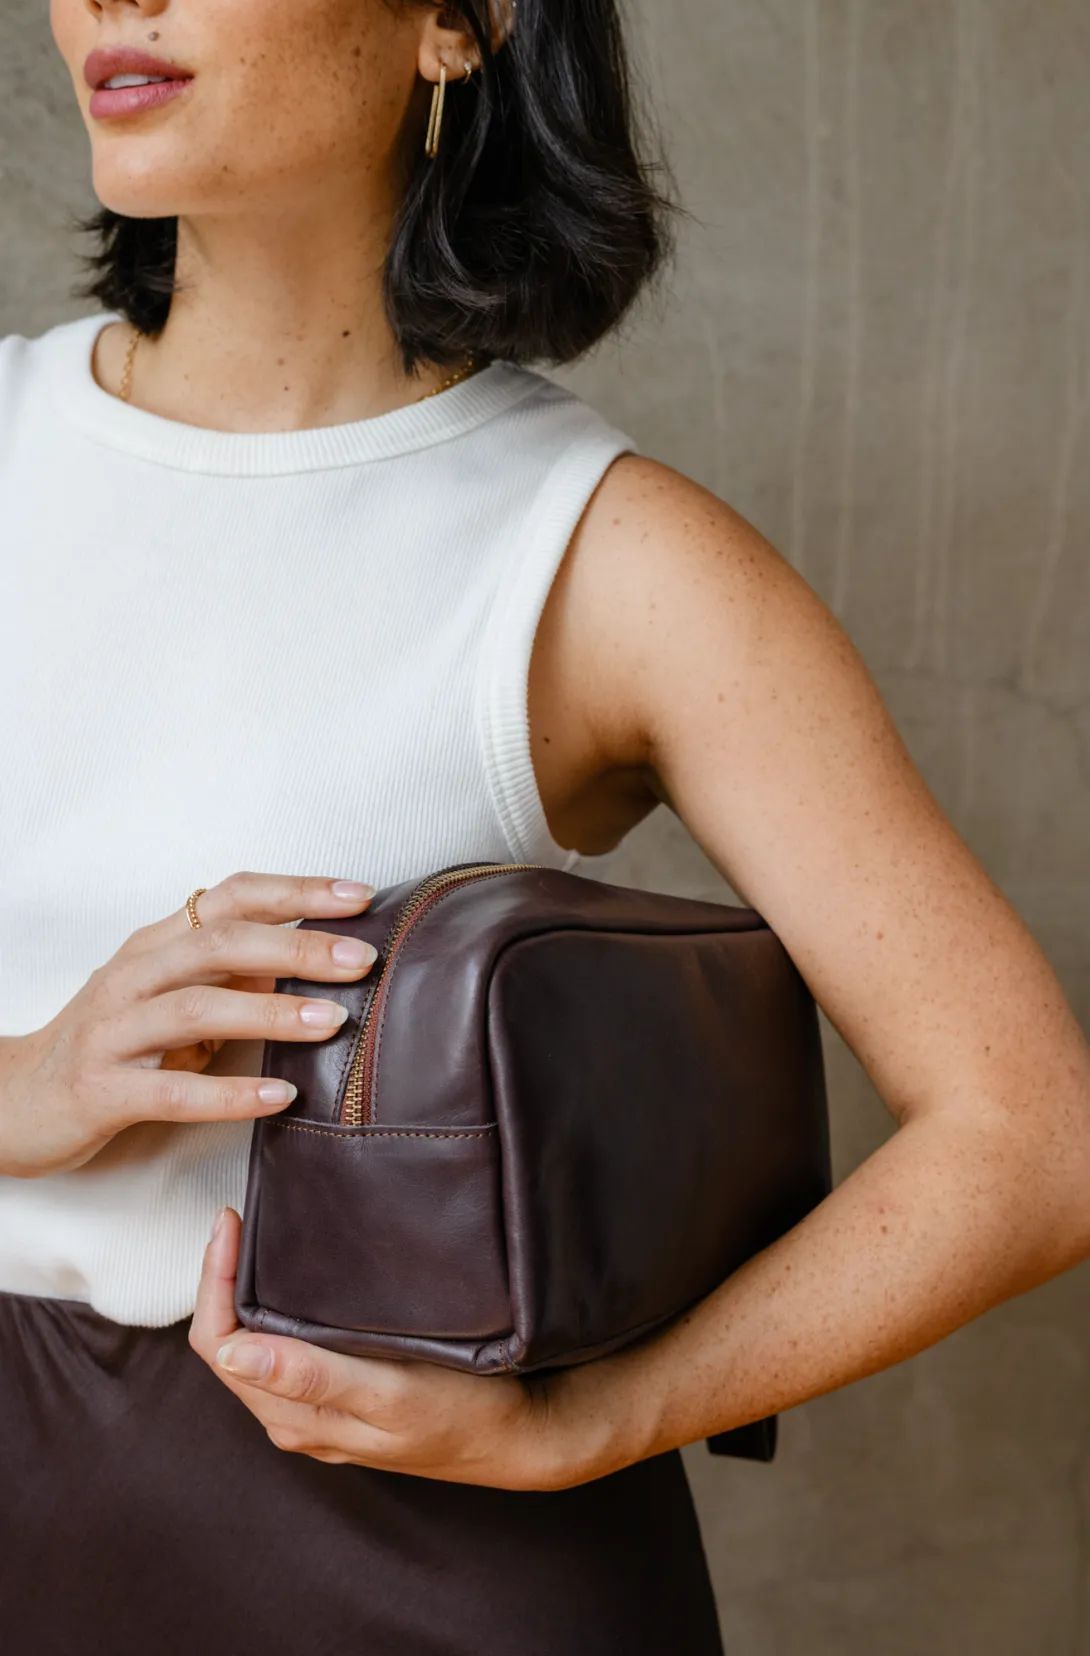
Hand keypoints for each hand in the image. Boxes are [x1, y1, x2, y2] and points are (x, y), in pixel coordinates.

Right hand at [0, 873, 377, 1178]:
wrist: (11, 1100)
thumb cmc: (112, 1045)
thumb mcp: (171, 998)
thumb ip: (232, 975)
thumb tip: (314, 958)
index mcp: (156, 944)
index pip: (231, 897)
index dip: (296, 891)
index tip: (359, 896)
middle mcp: (133, 975)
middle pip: (221, 943)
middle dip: (298, 945)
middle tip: (362, 958)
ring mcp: (113, 1031)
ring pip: (197, 1007)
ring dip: (271, 1011)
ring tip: (333, 1020)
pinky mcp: (101, 1090)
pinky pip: (171, 1090)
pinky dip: (230, 1093)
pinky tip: (280, 1098)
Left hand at [190, 1208, 658, 1491]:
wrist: (521, 1436)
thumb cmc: (460, 1415)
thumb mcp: (387, 1393)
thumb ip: (310, 1375)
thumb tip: (234, 1352)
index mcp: (294, 1416)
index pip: (221, 1343)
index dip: (214, 1279)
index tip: (232, 1218)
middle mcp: (296, 1416)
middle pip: (231, 1341)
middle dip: (225, 1277)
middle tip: (245, 1214)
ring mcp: (322, 1409)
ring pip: (261, 1343)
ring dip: (252, 1290)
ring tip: (267, 1234)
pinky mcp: (348, 1396)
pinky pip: (292, 1348)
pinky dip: (283, 1307)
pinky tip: (306, 1277)